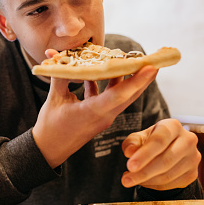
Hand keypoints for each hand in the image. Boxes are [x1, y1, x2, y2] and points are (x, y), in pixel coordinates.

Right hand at [32, 56, 157, 167]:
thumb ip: (59, 75)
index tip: (152, 66)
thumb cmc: (50, 127)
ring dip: (128, 79)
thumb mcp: (54, 99)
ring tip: (134, 60)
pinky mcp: (99, 117)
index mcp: (92, 112)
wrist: (48, 150)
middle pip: (129, 95)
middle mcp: (103, 115)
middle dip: (143, 77)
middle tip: (154, 58)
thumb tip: (54, 54)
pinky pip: (110, 98)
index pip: (119, 94)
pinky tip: (102, 71)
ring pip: (121, 96)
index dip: (136, 80)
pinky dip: (109, 84)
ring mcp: (103, 117)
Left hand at [121, 118, 200, 189]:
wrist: (167, 150)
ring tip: (131, 179)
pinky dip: (154, 185)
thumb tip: (129, 152)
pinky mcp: (192, 173)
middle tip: (125, 180)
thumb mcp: (138, 137)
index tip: (129, 166)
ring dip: (146, 181)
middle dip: (143, 172)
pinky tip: (143, 181)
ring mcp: (193, 158)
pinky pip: (171, 184)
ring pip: (168, 175)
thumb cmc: (150, 141)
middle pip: (166, 160)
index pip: (159, 141)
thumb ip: (132, 143)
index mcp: (173, 126)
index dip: (144, 155)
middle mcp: (188, 140)